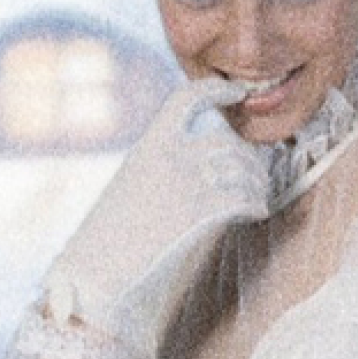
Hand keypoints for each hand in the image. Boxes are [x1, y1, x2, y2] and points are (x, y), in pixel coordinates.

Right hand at [43, 76, 270, 358]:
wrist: (99, 269)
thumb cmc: (110, 235)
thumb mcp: (129, 185)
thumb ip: (160, 167)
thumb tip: (191, 167)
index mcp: (150, 144)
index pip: (187, 98)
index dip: (216, 90)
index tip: (236, 92)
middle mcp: (172, 156)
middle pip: (229, 142)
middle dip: (248, 156)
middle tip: (254, 172)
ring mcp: (188, 182)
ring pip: (243, 169)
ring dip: (257, 182)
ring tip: (256, 196)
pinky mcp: (202, 213)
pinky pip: (245, 198)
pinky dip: (257, 203)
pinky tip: (256, 212)